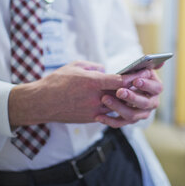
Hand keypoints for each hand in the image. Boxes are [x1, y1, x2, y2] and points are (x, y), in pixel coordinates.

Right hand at [8, 61, 146, 125]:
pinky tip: (118, 102)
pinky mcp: (90, 119)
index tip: (143, 72)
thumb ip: (93, 66)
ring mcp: (93, 110)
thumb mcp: (75, 66)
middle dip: (133, 88)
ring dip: (125, 100)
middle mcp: (95, 98)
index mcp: (92, 82)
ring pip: (117, 106)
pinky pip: (108, 113)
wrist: (41, 103)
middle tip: (142, 83)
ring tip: (133, 93)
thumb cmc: (56, 81)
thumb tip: (104, 69)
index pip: (120, 80)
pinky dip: (114, 108)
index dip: (133, 77)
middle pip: (121, 94)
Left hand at [95, 69, 162, 127]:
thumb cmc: (131, 74)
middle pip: (145, 103)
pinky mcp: (128, 120)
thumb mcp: (138, 68)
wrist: (121, 87)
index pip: (156, 88)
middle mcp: (151, 103)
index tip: (136, 81)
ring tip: (105, 99)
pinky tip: (98, 116)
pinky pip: (120, 123)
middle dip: (132, 97)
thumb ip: (147, 65)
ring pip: (132, 115)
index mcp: (156, 88)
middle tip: (119, 91)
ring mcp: (141, 114)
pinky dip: (109, 120)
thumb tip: (161, 61)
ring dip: (118, 108)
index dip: (147, 85)